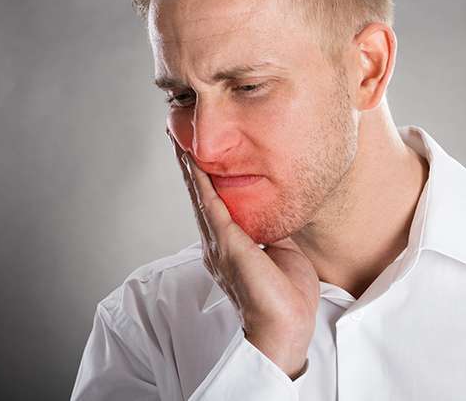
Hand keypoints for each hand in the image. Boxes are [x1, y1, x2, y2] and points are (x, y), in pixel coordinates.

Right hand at [166, 129, 319, 379]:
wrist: (286, 326)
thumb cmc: (286, 295)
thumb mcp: (282, 250)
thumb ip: (271, 228)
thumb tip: (271, 208)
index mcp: (229, 246)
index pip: (213, 204)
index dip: (204, 178)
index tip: (197, 155)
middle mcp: (217, 244)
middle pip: (199, 197)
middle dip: (190, 167)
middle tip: (178, 138)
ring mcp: (218, 245)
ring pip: (199, 197)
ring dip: (189, 169)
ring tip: (179, 143)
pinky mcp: (226, 246)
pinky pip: (210, 206)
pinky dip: (200, 183)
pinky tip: (193, 163)